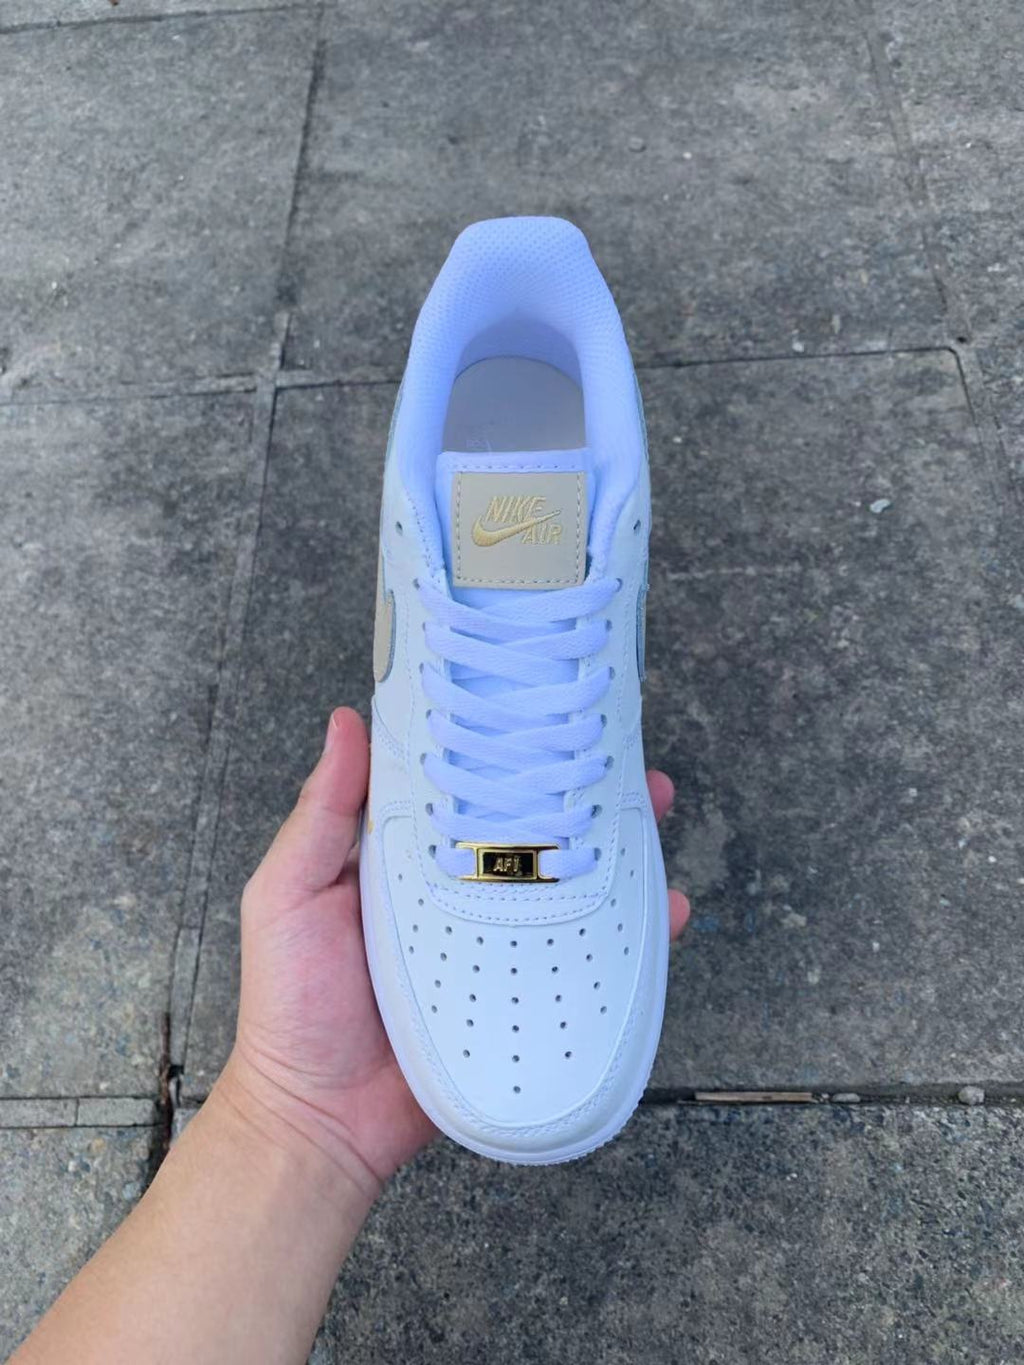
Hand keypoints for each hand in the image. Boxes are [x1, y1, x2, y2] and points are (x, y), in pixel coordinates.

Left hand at [218, 708, 690, 1194]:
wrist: (322, 1121)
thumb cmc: (291, 1005)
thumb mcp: (288, 894)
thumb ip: (321, 815)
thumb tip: (346, 724)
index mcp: (406, 858)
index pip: (464, 790)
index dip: (502, 751)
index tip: (540, 711)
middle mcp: (458, 892)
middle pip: (531, 831)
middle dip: (579, 793)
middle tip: (621, 761)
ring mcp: (495, 943)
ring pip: (569, 885)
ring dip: (616, 850)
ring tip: (651, 816)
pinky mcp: (522, 993)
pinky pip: (584, 957)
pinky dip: (629, 935)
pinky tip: (661, 910)